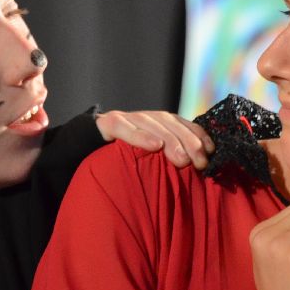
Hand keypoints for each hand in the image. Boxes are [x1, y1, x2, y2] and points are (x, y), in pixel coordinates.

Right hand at [95, 110, 214, 168]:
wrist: (79, 150)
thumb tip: (197, 172)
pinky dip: (139, 135)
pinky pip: (123, 127)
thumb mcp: (146, 161)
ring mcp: (125, 118)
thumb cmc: (118, 161)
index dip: (197, 134)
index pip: (182, 123)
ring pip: (150, 122)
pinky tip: (153, 146)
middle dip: (187, 141)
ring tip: (181, 159)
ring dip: (168, 139)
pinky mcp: (106, 124)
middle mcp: (143, 118)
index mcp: (156, 124)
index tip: (210, 151)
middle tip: (198, 162)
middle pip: (169, 123)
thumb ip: (167, 160)